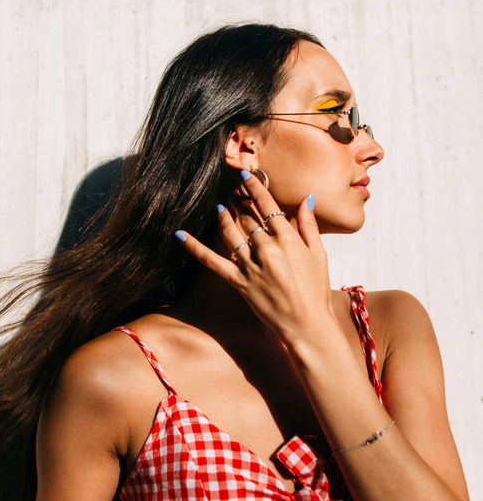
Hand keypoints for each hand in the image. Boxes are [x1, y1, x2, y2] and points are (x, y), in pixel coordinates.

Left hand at [175, 172, 336, 346]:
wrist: (306, 324)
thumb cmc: (315, 290)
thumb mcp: (319, 254)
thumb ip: (308, 225)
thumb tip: (306, 198)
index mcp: (287, 239)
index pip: (266, 205)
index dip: (254, 187)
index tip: (245, 176)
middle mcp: (266, 248)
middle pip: (246, 217)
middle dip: (238, 201)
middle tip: (232, 192)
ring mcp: (250, 265)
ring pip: (229, 232)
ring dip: (222, 216)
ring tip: (219, 206)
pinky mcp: (238, 281)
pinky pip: (212, 261)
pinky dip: (194, 247)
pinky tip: (180, 235)